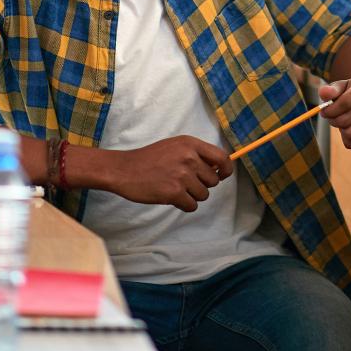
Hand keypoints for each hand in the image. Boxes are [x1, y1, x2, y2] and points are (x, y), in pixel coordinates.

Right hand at [101, 135, 232, 211]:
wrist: (124, 169)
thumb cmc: (149, 159)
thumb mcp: (174, 146)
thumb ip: (196, 154)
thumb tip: (218, 170)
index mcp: (191, 144)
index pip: (222, 158)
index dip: (226, 169)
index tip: (222, 176)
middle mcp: (189, 158)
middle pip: (213, 181)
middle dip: (202, 185)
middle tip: (184, 182)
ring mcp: (182, 175)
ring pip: (203, 195)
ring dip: (192, 196)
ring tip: (175, 188)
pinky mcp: (174, 192)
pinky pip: (192, 206)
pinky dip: (184, 205)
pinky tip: (171, 197)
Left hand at [320, 77, 350, 147]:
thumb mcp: (343, 86)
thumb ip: (331, 89)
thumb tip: (323, 93)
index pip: (344, 104)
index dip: (330, 111)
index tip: (325, 111)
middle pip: (345, 120)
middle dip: (333, 120)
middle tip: (333, 117)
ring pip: (349, 134)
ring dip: (341, 130)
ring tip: (343, 122)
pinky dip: (347, 138)